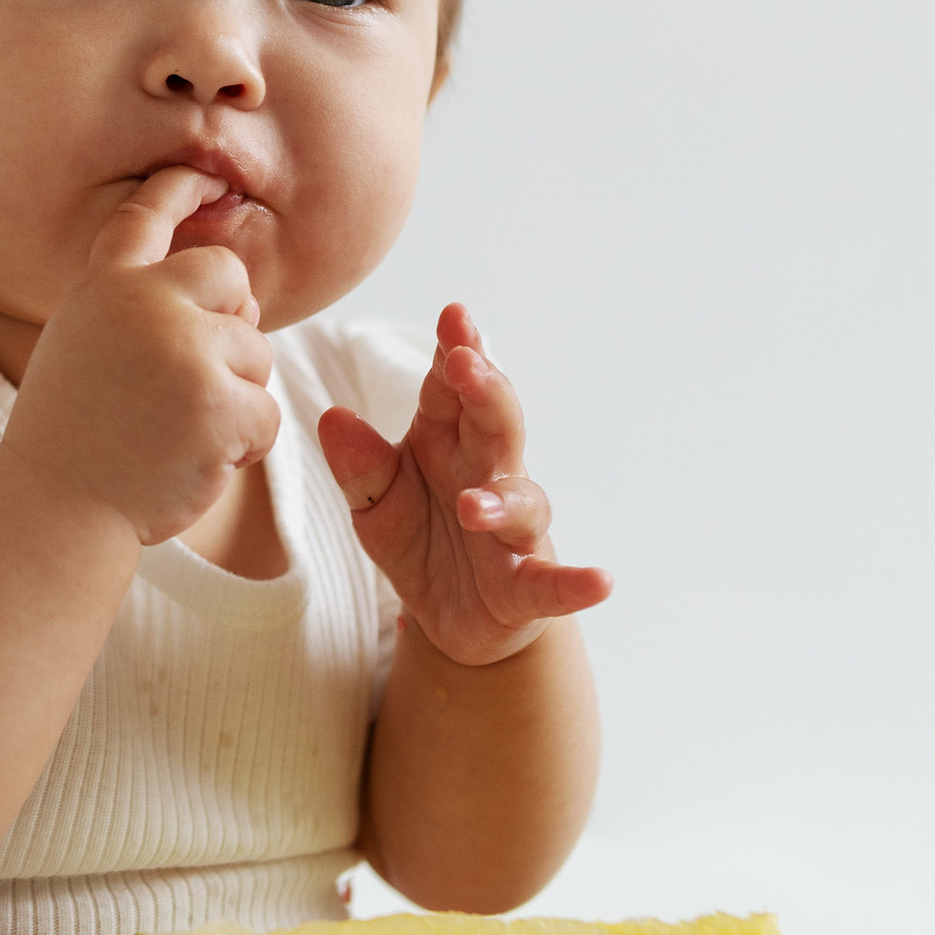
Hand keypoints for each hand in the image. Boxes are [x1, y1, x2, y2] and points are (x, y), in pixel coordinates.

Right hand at [1, 169, 282, 547]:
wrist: (55, 507)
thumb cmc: (71, 436)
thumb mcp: (84, 346)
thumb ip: (138, 309)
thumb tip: (233, 289)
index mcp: (104, 287)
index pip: (146, 216)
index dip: (179, 188)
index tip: (205, 176)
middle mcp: (145, 304)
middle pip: (230, 275)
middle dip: (230, 321)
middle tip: (193, 378)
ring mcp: (184, 351)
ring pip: (255, 352)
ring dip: (235, 396)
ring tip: (178, 432)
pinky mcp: (218, 404)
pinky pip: (267, 413)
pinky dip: (245, 444)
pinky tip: (198, 460)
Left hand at [318, 303, 610, 666]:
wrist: (450, 618)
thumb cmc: (419, 541)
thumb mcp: (374, 505)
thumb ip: (359, 466)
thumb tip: (332, 417)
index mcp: (446, 442)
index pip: (451, 390)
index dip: (455, 352)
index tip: (453, 316)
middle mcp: (488, 475)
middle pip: (495, 425)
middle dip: (485, 391)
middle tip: (465, 363)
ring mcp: (513, 530)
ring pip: (521, 502)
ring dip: (501, 499)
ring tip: (471, 503)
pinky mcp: (527, 586)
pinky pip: (555, 582)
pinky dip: (577, 582)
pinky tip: (601, 582)